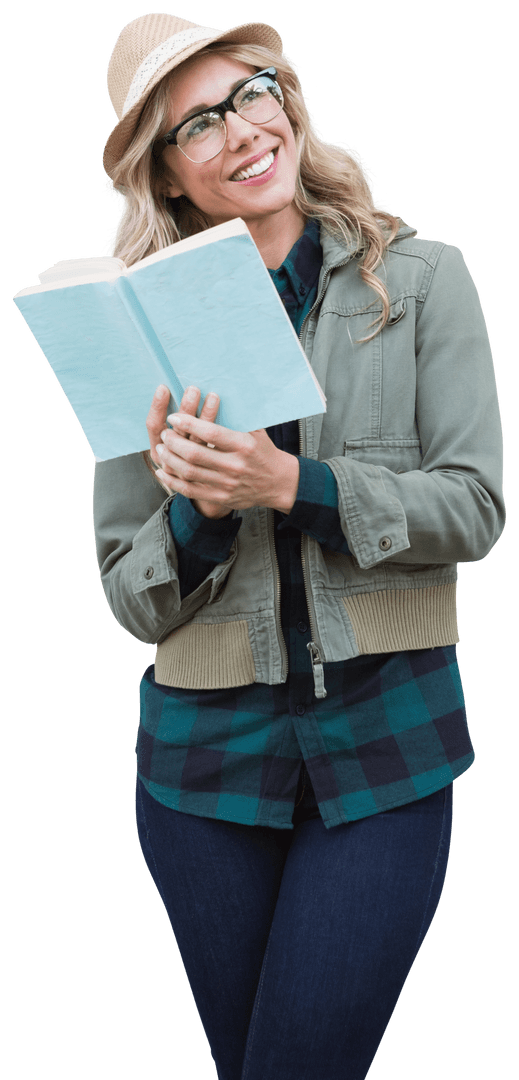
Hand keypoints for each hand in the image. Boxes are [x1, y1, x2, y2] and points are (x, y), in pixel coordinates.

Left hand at [153, 408, 299, 517]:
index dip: (188, 424)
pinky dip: (173, 481)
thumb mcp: (256, 430)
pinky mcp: (221, 497)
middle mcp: (235, 466)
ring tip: (162, 448)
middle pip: (195, 453)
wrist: (278, 483)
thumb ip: (237, 416)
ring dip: (170, 458)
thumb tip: (214, 393)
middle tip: (165, 433)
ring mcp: (227, 484)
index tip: (174, 417)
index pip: (211, 432)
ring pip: (189, 472)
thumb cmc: (263, 452)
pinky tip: (163, 471)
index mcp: (244, 445)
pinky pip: (190, 490)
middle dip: (174, 441)